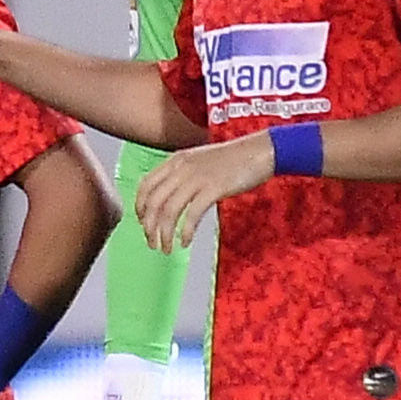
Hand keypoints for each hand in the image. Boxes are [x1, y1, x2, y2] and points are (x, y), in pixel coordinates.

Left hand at [132, 135, 272, 252]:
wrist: (261, 150)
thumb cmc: (232, 159)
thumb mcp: (199, 160)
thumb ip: (182, 174)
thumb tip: (168, 199)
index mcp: (175, 160)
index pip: (145, 186)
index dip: (140, 208)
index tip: (143, 224)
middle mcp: (182, 168)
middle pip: (153, 202)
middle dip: (149, 227)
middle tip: (152, 243)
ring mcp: (197, 178)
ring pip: (169, 211)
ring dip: (164, 234)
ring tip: (166, 249)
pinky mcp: (214, 188)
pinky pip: (192, 215)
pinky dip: (185, 231)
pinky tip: (185, 242)